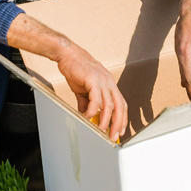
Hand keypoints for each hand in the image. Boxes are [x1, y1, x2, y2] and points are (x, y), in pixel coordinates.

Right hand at [7, 13, 126, 140]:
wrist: (67, 54)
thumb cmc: (77, 69)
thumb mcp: (84, 89)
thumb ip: (87, 103)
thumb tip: (86, 116)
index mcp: (110, 85)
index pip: (121, 104)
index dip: (122, 118)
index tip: (119, 131)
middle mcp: (109, 83)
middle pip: (120, 106)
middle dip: (117, 123)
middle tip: (113, 136)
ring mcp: (103, 80)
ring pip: (109, 105)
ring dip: (106, 120)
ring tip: (100, 130)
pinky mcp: (93, 79)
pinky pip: (96, 99)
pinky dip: (92, 110)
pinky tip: (87, 116)